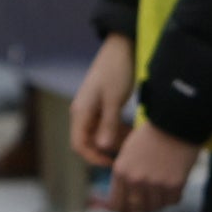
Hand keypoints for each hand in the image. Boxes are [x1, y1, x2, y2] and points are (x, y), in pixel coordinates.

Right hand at [70, 33, 135, 166]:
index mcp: (81, 111)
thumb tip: (102, 148)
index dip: (92, 158)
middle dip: (105, 151)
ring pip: (99, 134)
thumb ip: (108, 124)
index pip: (78, 144)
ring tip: (133, 144)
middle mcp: (82, 112)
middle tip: (127, 155)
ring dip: (113, 141)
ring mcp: (92, 108)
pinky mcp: (102, 104)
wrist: (122, 47)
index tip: (112, 164)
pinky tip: (132, 131)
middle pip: (88, 142)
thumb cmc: (116, 70)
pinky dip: (118, 131)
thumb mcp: (114, 99)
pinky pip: (106, 125)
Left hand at [104, 121, 200, 211]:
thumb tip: (119, 204)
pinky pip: (172, 202)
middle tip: (146, 204)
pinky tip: (172, 186)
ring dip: (158, 202)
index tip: (126, 211)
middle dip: (141, 209)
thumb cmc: (149, 138)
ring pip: (155, 207)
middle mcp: (136, 180)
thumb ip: (123, 177)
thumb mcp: (127, 155)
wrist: (174, 124)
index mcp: (121, 172)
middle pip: (137, 210)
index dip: (122, 210)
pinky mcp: (175, 184)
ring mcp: (156, 184)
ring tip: (160, 191)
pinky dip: (172, 197)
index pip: (117, 205)